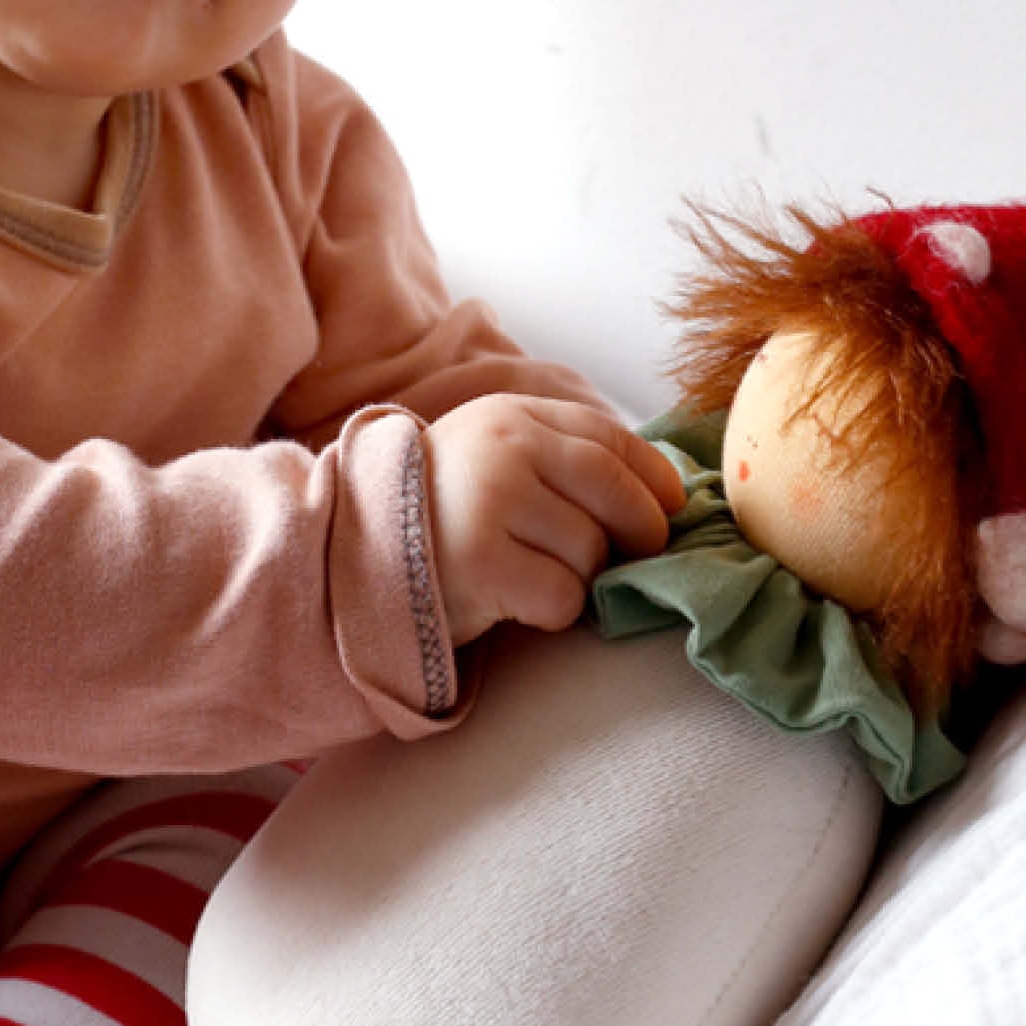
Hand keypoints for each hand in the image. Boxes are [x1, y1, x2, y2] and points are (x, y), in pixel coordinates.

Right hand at [424, 395, 685, 645]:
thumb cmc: (440, 508)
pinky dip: (556, 610)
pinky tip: (519, 602)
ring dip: (584, 577)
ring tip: (541, 574)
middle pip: (613, 490)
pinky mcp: (482, 565)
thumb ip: (560, 456)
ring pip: (590, 550)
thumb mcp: (493, 454)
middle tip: (635, 555)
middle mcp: (504, 448)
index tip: (673, 505)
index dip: (653, 474)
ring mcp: (491, 503)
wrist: (352, 551)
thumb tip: (660, 490)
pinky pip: (562, 596)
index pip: (607, 436)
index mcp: (512, 415)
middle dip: (640, 529)